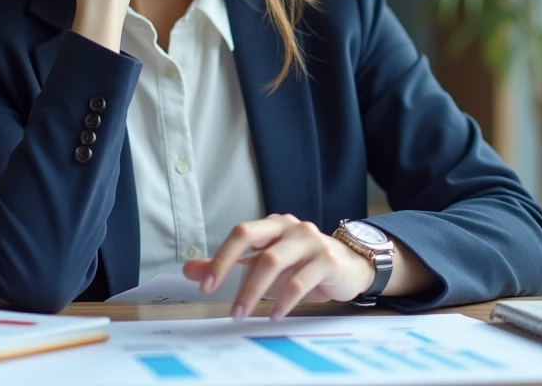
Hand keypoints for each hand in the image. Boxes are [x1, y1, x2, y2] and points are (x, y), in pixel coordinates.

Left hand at [182, 214, 377, 321]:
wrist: (352, 267)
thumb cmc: (304, 265)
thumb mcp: (265, 264)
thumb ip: (230, 265)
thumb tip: (189, 270)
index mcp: (272, 225)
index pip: (240, 233)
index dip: (220, 257)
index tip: (204, 286)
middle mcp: (290, 227)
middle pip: (252, 237)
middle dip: (230, 268)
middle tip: (220, 301)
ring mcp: (310, 240)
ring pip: (274, 261)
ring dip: (254, 291)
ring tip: (243, 314)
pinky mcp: (328, 260)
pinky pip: (301, 280)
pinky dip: (284, 300)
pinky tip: (274, 315)